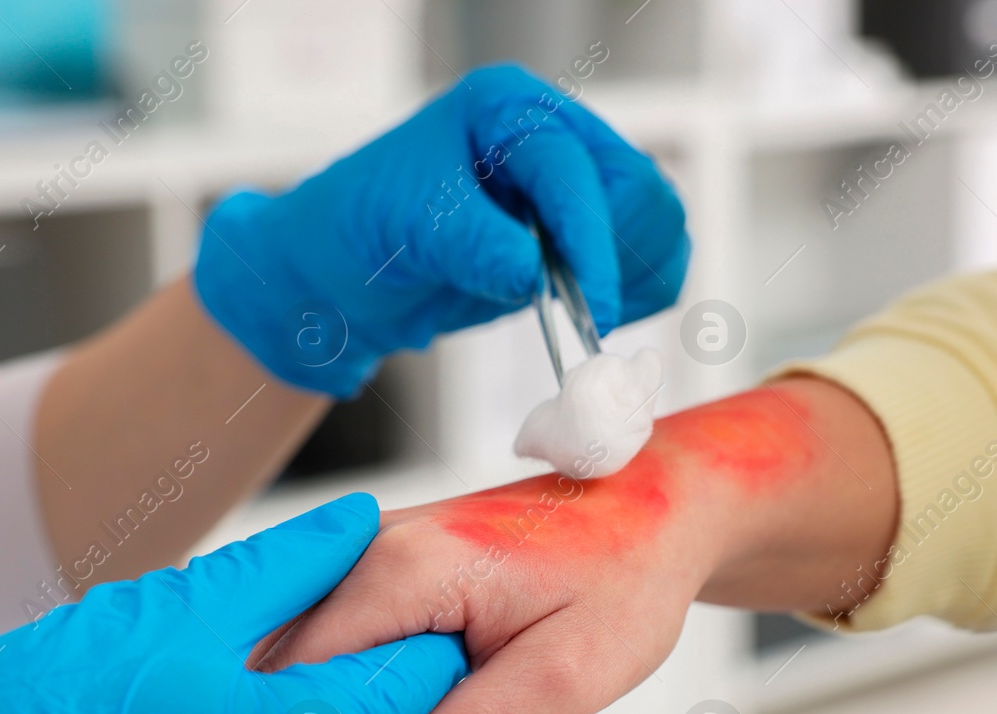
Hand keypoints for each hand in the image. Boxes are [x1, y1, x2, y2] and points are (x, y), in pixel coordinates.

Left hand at [194, 64, 689, 396]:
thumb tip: (535, 274)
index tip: (596, 307)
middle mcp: (552, 137)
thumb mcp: (408, 231)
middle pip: (638, 189)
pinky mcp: (581, 236)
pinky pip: (647, 260)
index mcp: (508, 111)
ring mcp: (572, 187)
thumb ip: (473, 246)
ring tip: (592, 319)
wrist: (339, 277)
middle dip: (621, 257)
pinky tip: (599, 320)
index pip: (575, 171)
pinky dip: (641, 294)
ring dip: (639, 278)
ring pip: (656, 224)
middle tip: (588, 316)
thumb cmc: (359, 232)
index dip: (593, 241)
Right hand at [251, 380, 897, 713]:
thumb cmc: (627, 576)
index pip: (293, 672)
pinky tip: (398, 710)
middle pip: (285, 661)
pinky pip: (338, 632)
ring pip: (306, 650)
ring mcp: (377, 548)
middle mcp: (374, 544)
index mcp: (403, 566)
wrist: (661, 508)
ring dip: (329, 708)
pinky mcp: (389, 561)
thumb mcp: (560, 679)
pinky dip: (351, 682)